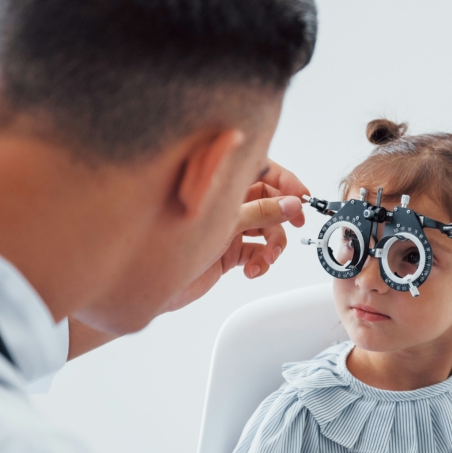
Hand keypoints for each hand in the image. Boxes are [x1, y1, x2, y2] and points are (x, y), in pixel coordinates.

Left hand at [161, 160, 308, 311]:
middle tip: (297, 224)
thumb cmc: (169, 241)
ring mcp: (228, 227)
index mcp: (222, 183)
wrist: (148, 282)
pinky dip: (260, 261)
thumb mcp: (224, 222)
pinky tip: (252, 270)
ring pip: (266, 229)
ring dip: (273, 244)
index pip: (261, 169)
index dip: (285, 180)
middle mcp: (226, 202)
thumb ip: (261, 212)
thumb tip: (292, 204)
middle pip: (269, 201)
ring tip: (267, 259)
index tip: (303, 195)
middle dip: (284, 215)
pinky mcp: (228, 251)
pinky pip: (256, 252)